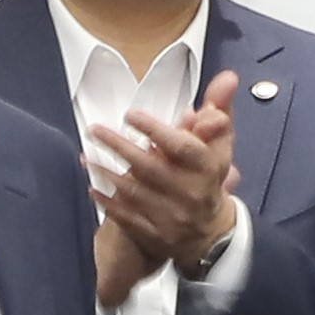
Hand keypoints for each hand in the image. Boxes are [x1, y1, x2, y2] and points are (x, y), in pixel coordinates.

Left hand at [88, 71, 242, 303]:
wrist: (211, 232)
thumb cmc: (209, 178)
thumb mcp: (220, 144)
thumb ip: (218, 109)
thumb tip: (227, 77)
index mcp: (208, 168)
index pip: (182, 147)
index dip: (155, 130)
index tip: (130, 115)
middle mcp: (191, 194)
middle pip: (151, 168)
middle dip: (119, 147)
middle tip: (95, 130)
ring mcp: (173, 218)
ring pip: (135, 192)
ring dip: (107, 172)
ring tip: (87, 155)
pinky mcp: (156, 236)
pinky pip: (127, 219)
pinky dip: (108, 203)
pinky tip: (92, 186)